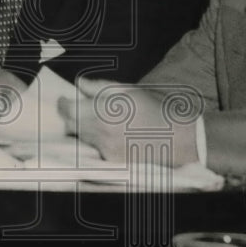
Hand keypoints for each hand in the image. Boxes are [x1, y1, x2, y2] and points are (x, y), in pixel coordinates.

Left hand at [57, 78, 199, 166]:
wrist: (182, 138)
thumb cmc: (158, 109)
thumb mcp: (130, 90)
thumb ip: (100, 87)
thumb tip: (80, 84)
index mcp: (103, 111)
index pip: (68, 109)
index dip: (63, 103)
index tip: (64, 99)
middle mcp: (100, 133)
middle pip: (71, 126)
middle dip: (71, 116)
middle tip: (80, 108)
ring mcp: (106, 150)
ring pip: (83, 139)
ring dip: (85, 129)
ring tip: (103, 120)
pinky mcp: (113, 162)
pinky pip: (97, 150)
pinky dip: (100, 142)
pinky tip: (115, 134)